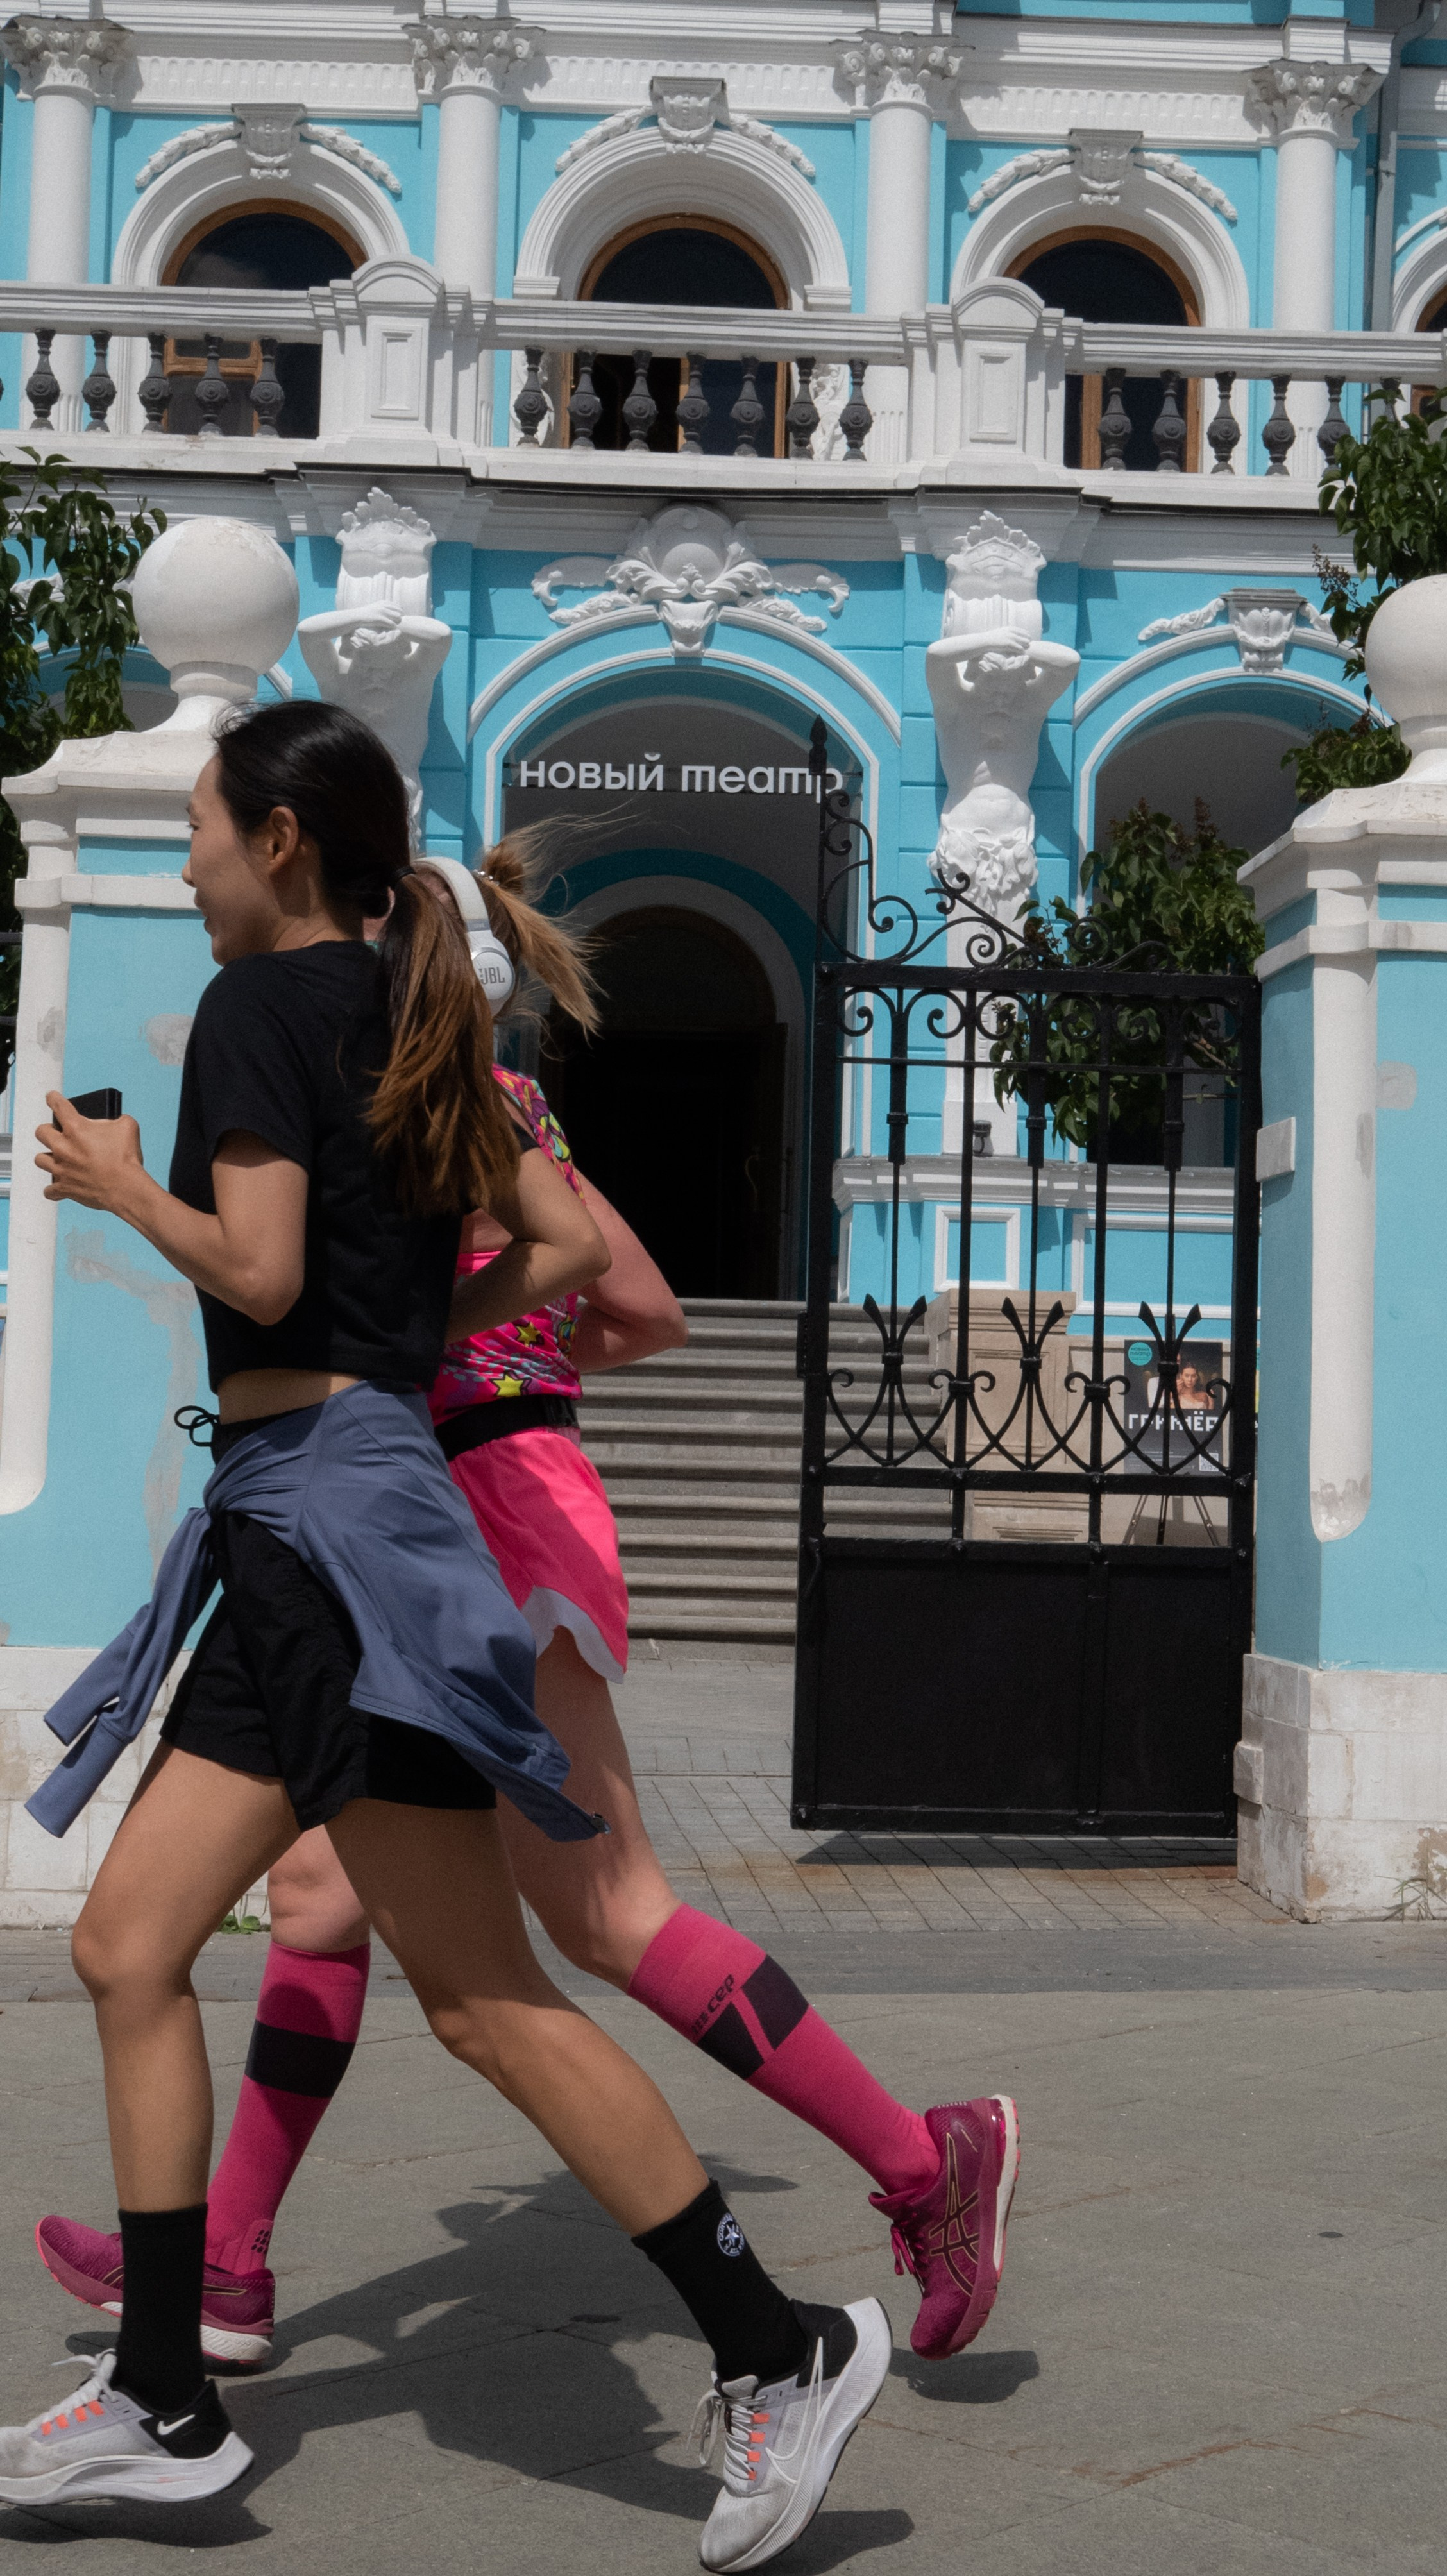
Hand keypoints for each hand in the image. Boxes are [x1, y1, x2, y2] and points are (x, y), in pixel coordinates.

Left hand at [37, 1092, 144, 1209]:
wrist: (125, 1188)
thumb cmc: (126, 1158)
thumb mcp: (127, 1127)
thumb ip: (115, 1120)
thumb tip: (114, 1122)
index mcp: (76, 1127)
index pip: (58, 1105)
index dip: (53, 1099)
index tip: (51, 1098)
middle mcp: (63, 1147)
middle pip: (41, 1132)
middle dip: (49, 1131)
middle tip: (59, 1134)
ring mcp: (61, 1169)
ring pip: (40, 1160)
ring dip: (48, 1158)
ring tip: (59, 1159)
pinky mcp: (64, 1188)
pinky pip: (49, 1190)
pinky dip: (54, 1189)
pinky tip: (61, 1186)